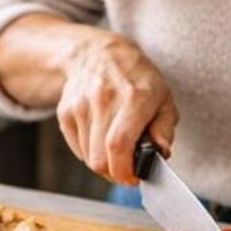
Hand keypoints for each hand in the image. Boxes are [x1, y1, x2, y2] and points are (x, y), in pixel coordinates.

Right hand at [57, 30, 177, 184]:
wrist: (98, 53)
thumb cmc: (136, 78)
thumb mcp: (163, 98)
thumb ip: (165, 128)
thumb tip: (161, 153)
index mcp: (134, 97)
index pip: (119, 145)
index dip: (125, 170)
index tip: (134, 177)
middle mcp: (104, 100)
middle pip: (100, 159)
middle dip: (115, 174)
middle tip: (128, 169)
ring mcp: (81, 106)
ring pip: (88, 158)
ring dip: (104, 164)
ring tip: (117, 151)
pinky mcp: (65, 112)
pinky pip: (77, 149)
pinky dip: (91, 153)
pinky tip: (102, 139)